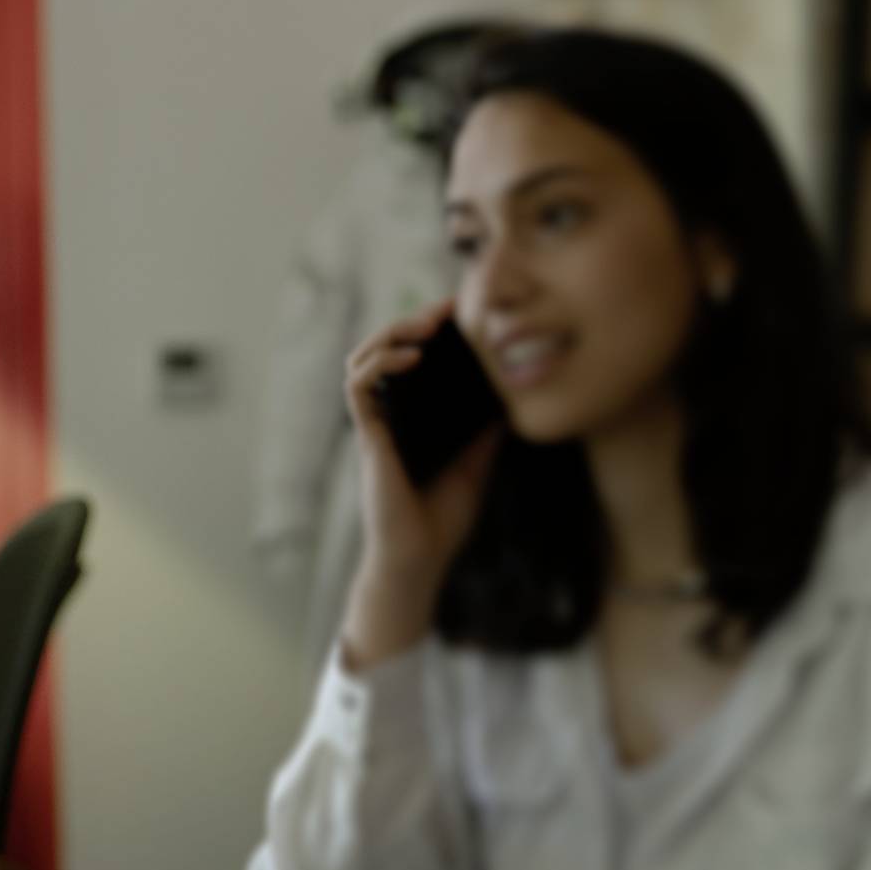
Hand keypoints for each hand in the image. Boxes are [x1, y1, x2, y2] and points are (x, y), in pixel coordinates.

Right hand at [338, 300, 502, 666]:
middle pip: (385, 348)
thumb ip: (486, 433)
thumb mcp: (476, 465)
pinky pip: (359, 387)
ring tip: (425, 325)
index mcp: (412, 419)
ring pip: (363, 358)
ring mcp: (376, 424)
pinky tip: (410, 356)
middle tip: (446, 309)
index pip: (412, 360)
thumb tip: (512, 398)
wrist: (420, 560)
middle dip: (411, 319)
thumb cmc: (442, 522)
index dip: (429, 329)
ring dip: (390, 332)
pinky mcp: (369, 437)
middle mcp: (389, 416)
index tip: (460, 310)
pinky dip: (379, 362)